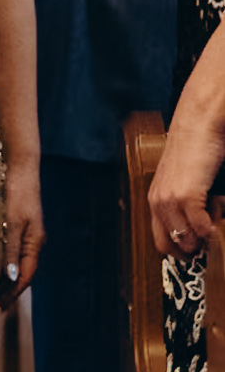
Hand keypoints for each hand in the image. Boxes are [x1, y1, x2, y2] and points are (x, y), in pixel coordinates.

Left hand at [1, 160, 43, 295]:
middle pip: (22, 271)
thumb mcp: (12, 222)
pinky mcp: (16, 224)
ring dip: (3, 276)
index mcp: (35, 242)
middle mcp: (32, 241)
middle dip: (9, 289)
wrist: (19, 167)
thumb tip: (10, 276)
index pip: (26, 275)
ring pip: (15, 261)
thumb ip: (11, 249)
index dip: (14, 292)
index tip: (0, 306)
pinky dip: (0, 261)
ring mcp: (25, 233)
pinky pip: (9, 249)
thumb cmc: (17, 192)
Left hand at [149, 104, 224, 257]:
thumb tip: (199, 227)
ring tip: (214, 212)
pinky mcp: (186, 196)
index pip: (160, 239)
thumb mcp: (185, 179)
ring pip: (186, 239)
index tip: (197, 246)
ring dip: (204, 236)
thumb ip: (186, 203)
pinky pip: (200, 228)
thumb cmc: (195, 148)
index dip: (180, 248)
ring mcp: (170, 200)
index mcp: (155, 198)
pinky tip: (216, 216)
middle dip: (192, 248)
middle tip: (208, 234)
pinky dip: (211, 229)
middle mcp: (157, 202)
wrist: (198, 124)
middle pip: (170, 245)